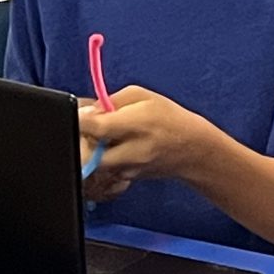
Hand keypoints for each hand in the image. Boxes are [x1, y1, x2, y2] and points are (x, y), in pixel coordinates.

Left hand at [78, 85, 217, 201]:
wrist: (192, 149)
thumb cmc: (168, 118)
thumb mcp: (142, 95)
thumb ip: (111, 101)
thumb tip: (87, 112)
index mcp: (136, 124)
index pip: (95, 127)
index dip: (81, 120)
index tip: (80, 114)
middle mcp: (132, 150)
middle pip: (88, 152)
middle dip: (84, 139)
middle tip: (93, 128)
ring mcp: (130, 168)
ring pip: (96, 163)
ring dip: (95, 150)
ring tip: (111, 137)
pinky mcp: (128, 178)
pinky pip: (106, 169)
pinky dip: (106, 158)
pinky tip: (120, 148)